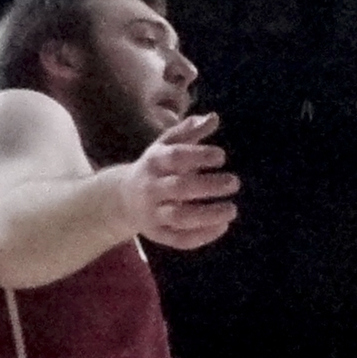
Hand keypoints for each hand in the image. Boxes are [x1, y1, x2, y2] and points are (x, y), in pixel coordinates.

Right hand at [115, 112, 239, 251]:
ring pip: (179, 218)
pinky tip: (223, 226)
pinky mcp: (157, 234)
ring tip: (232, 210)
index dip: (198, 156)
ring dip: (208, 216)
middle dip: (208, 186)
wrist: (122, 198)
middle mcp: (151, 187)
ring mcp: (153, 213)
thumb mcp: (167, 146)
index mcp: (154, 162)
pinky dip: (202, 236)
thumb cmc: (155, 168)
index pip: (175, 157)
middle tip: (234, 182)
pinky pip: (179, 239)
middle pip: (179, 188)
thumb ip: (190, 132)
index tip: (221, 156)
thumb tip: (214, 118)